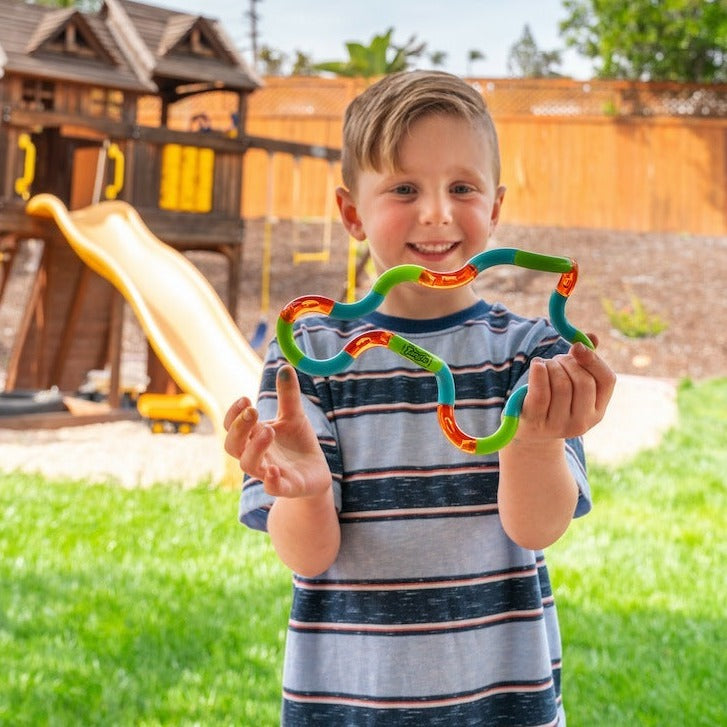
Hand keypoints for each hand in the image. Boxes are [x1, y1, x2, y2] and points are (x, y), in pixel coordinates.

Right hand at [223, 365, 330, 498]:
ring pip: (248, 466)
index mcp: (253, 437)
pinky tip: (274, 469)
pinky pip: (272, 488)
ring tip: (268, 430)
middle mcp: (256, 455)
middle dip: (239, 428)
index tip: (246, 399)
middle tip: (253, 410)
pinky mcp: (286, 487)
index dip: (234, 414)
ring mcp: (268, 472)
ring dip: (254, 448)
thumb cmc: (297, 443)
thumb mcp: (295, 416)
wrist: (315, 472)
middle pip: (233, 446)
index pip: (232, 426)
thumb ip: (288, 395)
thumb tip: (285, 366)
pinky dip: (270, 480)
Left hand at [516, 334, 615, 442]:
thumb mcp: (570, 384)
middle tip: (555, 359)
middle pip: (583, 381)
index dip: (593, 360)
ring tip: (543, 365)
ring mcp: (559, 426)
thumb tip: (592, 337)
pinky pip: (541, 393)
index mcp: (598, 410)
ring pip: (562, 384)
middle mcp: (582, 423)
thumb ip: (582, 361)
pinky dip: (539, 373)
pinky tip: (536, 365)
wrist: (527, 430)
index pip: (607, 380)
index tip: (577, 346)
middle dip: (567, 362)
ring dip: (551, 366)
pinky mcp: (536, 423)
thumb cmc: (552, 400)